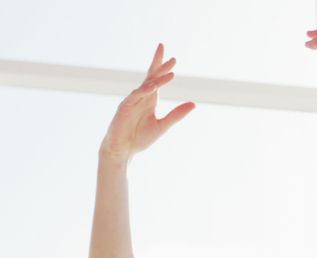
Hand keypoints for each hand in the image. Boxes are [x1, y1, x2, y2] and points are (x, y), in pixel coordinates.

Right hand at [100, 43, 195, 161]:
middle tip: (164, 48)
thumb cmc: (140, 139)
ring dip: (157, 78)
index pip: (156, 79)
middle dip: (157, 62)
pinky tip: (153, 86)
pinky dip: (144, 91)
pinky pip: (135, 96)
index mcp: (150, 100)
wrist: (123, 151)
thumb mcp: (162, 126)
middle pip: (149, 76)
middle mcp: (140, 97)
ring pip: (145, 85)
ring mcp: (131, 101)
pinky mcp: (124, 108)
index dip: (163, 67)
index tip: (173, 57)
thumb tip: (194, 104)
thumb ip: (176, 115)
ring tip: (170, 71)